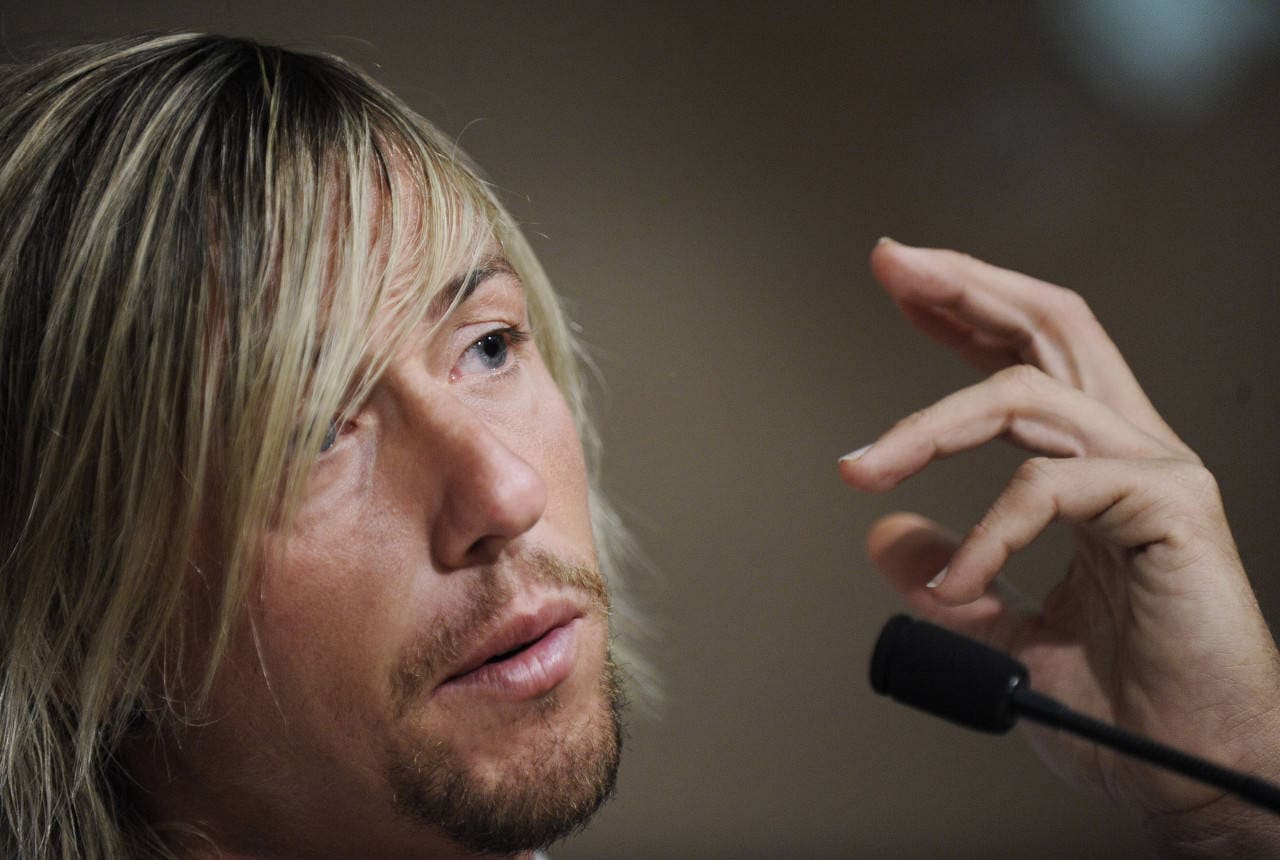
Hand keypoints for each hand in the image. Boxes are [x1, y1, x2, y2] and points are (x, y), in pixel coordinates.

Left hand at [839, 239, 1279, 853]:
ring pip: (1027, 393)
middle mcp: (1129, 451)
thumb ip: (955, 568)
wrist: (1191, 769)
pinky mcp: (1169, 508)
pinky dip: (987, 531)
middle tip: (892, 261)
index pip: (1027, 357)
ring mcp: (1154, 472)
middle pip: (1049, 326)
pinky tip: (959, 582)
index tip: (900, 285)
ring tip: (863, 466)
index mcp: (1095, 467)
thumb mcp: (1002, 627)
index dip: (965, 312)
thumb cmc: (1123, 704)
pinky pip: (1048, 486)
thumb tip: (884, 533)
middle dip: (963, 285)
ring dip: (928, 423)